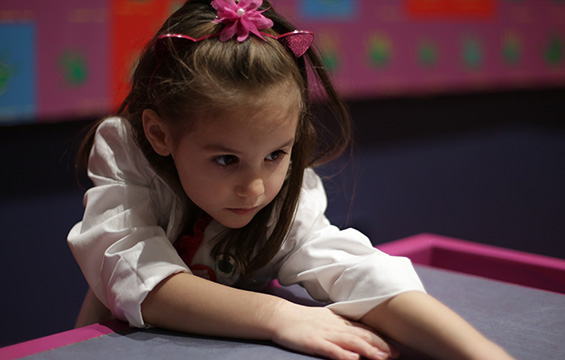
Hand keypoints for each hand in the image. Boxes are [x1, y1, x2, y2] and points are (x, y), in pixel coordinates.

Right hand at [269, 301, 396, 359]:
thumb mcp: (326, 320)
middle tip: (397, 354)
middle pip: (362, 335)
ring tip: (382, 358)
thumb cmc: (303, 320)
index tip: (396, 348)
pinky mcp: (313, 341)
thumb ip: (342, 327)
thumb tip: (359, 336)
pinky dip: (343, 353)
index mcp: (339, 321)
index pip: (365, 330)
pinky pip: (330, 348)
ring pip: (350, 341)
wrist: (281, 316)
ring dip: (368, 349)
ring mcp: (325, 333)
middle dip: (381, 346)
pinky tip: (353, 358)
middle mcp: (335, 326)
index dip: (381, 339)